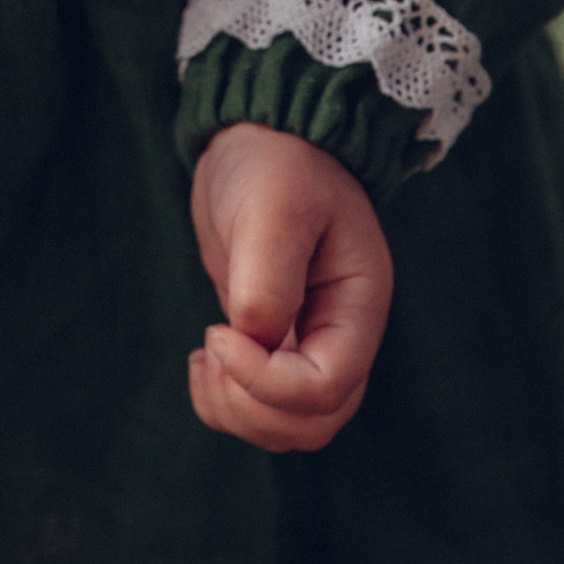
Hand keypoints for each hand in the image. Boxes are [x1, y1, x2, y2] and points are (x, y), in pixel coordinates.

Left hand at [186, 123, 392, 454]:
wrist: (262, 138)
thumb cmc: (279, 162)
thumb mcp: (276, 207)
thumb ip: (268, 278)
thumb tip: (254, 340)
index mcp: (358, 303)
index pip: (327, 387)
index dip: (266, 381)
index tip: (217, 333)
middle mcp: (340, 332)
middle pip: (311, 422)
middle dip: (252, 407)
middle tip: (211, 350)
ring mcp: (307, 341)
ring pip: (285, 425)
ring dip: (236, 411)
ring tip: (204, 355)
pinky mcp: (273, 342)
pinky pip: (258, 406)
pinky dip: (224, 400)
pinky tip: (204, 356)